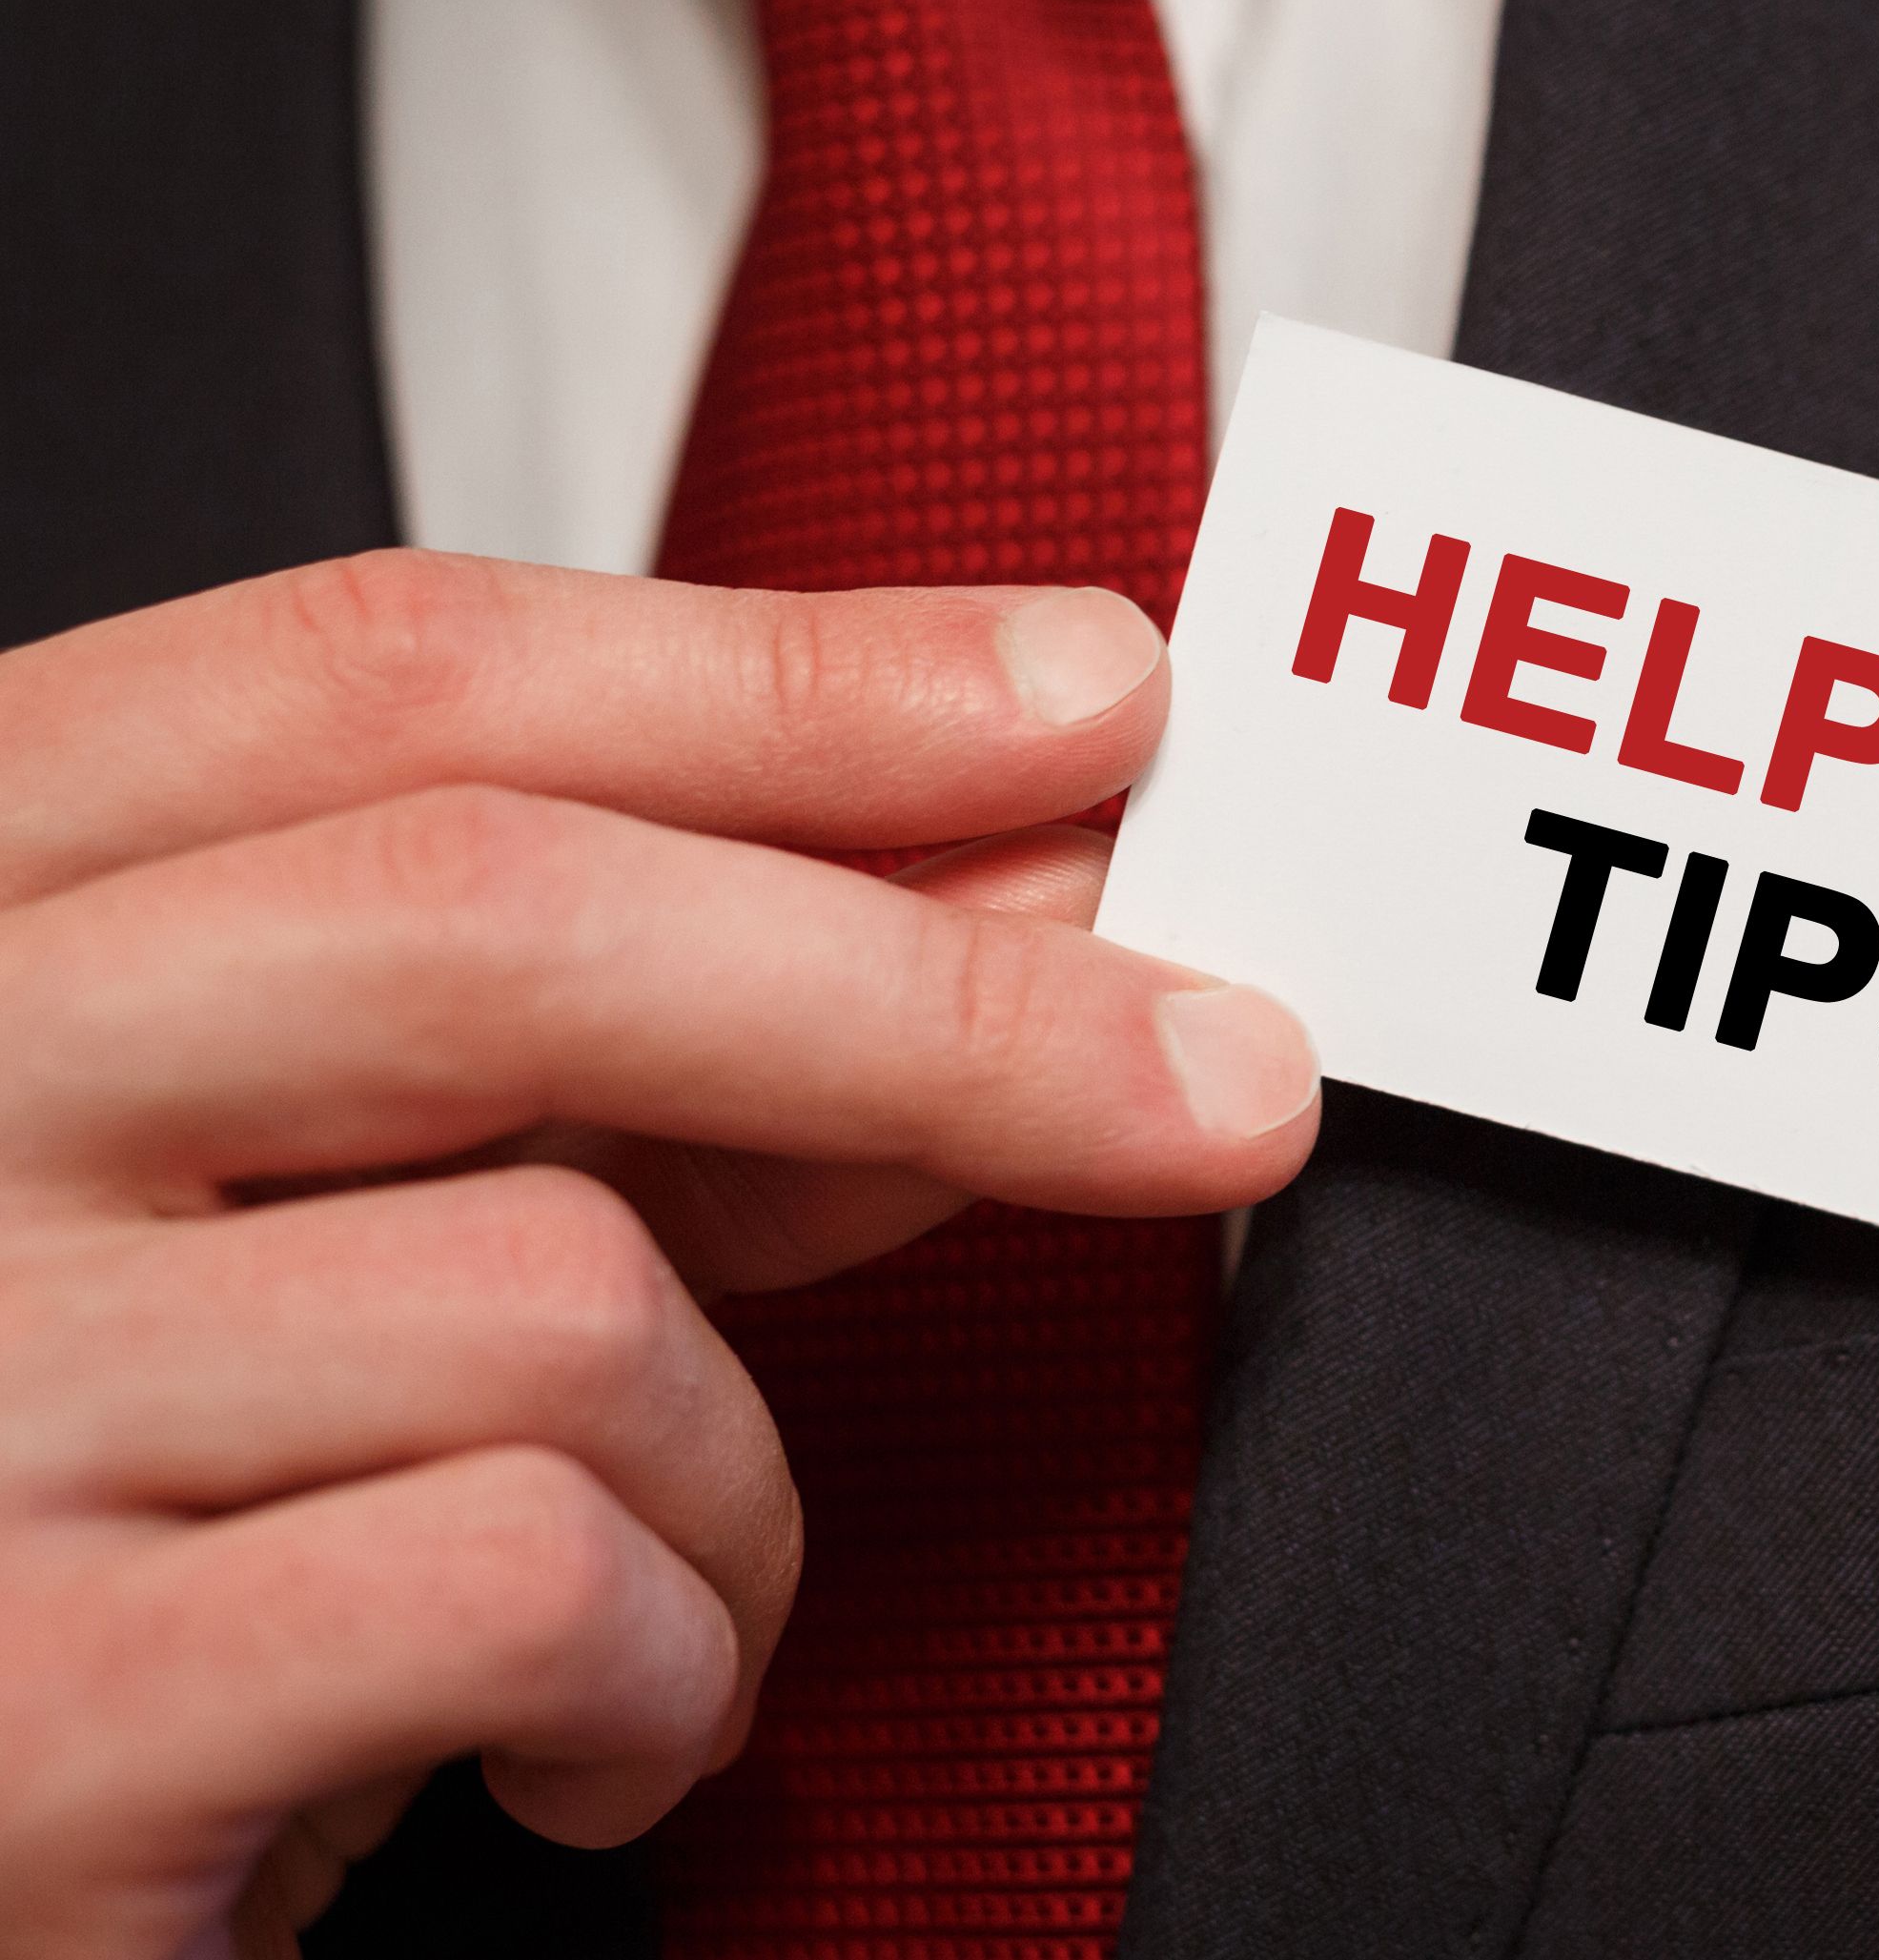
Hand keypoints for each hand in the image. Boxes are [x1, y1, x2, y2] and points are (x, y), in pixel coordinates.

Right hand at [0, 552, 1318, 1959]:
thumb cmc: (155, 1528)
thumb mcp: (372, 1228)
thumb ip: (652, 1046)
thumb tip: (1023, 877)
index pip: (382, 676)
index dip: (783, 672)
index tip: (1088, 692)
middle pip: (493, 915)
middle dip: (934, 999)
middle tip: (1228, 1076)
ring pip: (556, 1290)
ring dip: (743, 1475)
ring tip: (683, 1592)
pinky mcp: (25, 1709)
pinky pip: (524, 1574)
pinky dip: (669, 1673)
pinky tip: (597, 1737)